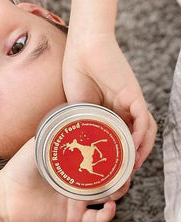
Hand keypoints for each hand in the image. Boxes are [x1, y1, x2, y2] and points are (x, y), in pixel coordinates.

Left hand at [0, 138, 129, 221]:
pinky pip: (97, 218)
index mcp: (73, 165)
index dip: (113, 154)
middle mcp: (78, 182)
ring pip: (109, 196)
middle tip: (128, 166)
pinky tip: (109, 204)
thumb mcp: (39, 146)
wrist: (6, 195)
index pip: (99, 159)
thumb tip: (72, 113)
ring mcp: (77, 199)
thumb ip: (55, 134)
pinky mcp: (73, 215)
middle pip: (110, 177)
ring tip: (121, 182)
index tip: (122, 146)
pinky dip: (108, 213)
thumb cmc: (19, 168)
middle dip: (122, 172)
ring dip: (119, 190)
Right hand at [62, 34, 156, 169]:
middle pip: (135, 137)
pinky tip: (132, 149)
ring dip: (140, 150)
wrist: (82, 49)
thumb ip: (80, 120)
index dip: (117, 153)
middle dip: (130, 157)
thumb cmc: (76, 71)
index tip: (109, 168)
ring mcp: (131, 102)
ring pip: (145, 131)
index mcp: (110, 110)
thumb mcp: (75, 104)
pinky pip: (144, 120)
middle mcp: (124, 108)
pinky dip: (140, 136)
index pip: (119, 136)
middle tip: (121, 173)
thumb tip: (75, 141)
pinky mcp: (134, 95)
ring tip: (131, 166)